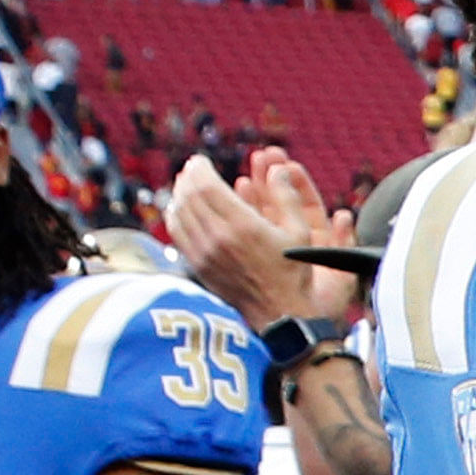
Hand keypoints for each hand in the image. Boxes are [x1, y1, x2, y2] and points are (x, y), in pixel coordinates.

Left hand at [157, 143, 352, 330]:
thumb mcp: (301, 232)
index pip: (206, 186)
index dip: (199, 168)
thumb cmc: (295, 272)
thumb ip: (286, 197)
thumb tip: (276, 170)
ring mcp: (205, 254)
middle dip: (188, 178)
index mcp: (243, 226)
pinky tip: (180, 209)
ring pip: (178, 213)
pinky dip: (174, 215)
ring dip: (178, 194)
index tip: (201, 160)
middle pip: (188, 196)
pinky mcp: (199, 267)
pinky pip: (177, 233)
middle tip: (192, 169)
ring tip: (185, 185)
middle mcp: (219, 238)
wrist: (281, 314)